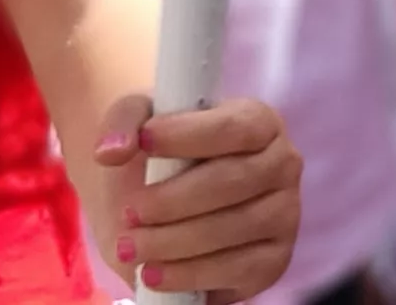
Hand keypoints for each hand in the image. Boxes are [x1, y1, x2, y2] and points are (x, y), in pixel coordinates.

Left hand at [96, 93, 304, 302]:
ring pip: (232, 229)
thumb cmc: (162, 156)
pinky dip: (189, 274)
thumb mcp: (139, 123)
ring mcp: (284, 215)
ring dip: (172, 241)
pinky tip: (153, 273)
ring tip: (130, 247)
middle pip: (231, 182)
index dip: (189, 134)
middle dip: (172, 201)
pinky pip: (237, 271)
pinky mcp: (274, 261)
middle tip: (129, 212)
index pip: (235, 126)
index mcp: (260, 122)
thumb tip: (111, 151)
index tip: (144, 142)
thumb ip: (123, 122)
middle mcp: (283, 165)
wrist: (166, 204)